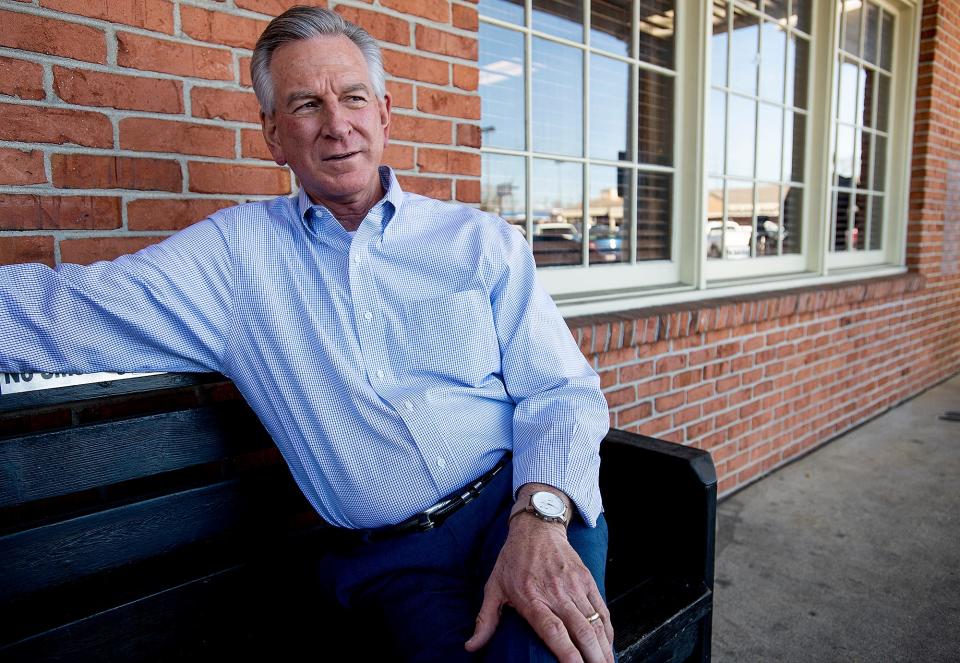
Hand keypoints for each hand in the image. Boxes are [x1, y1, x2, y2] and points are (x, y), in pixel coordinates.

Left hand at [464, 512, 614, 662]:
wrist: (537, 527)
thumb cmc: (513, 559)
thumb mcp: (494, 587)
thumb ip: (485, 620)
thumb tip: (471, 646)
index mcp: (532, 598)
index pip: (553, 631)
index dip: (568, 654)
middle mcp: (556, 594)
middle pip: (581, 631)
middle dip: (593, 658)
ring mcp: (574, 586)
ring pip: (595, 622)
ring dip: (603, 648)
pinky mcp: (587, 580)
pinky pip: (602, 610)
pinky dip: (607, 630)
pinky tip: (608, 646)